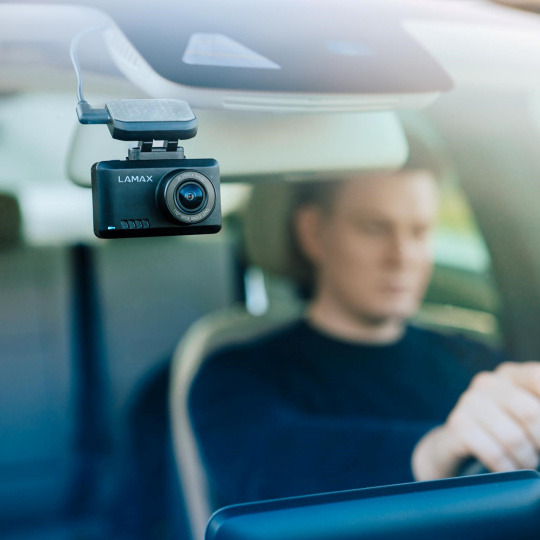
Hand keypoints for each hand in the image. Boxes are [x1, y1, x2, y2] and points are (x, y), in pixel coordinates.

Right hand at [412, 362, 539, 480]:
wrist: (455, 445)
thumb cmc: (504, 431)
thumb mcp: (525, 417)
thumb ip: (538, 414)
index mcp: (510, 374)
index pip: (537, 377)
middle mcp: (488, 383)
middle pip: (531, 413)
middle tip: (538, 453)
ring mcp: (469, 402)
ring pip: (514, 438)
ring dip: (526, 460)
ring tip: (524, 463)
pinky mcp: (457, 426)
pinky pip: (495, 454)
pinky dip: (508, 468)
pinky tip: (507, 469)